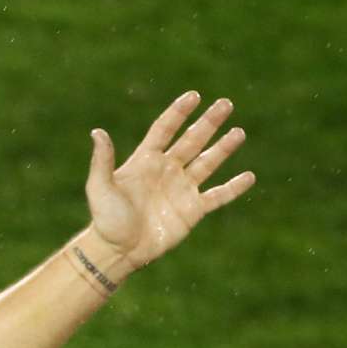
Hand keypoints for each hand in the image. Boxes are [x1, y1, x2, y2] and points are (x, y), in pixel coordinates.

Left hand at [86, 91, 254, 271]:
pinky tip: (249, 176)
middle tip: (225, 104)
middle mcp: (167, 170)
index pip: (165, 129)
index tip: (194, 96)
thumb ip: (102, 160)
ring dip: (224, 148)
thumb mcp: (100, 187)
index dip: (178, 113)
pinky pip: (217, 196)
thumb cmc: (106, 219)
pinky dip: (233, 188)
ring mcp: (182, 189)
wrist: (118, 251)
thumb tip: (97, 132)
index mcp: (146, 160)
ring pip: (208, 163)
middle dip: (209, 122)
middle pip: (192, 140)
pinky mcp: (193, 210)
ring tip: (239, 133)